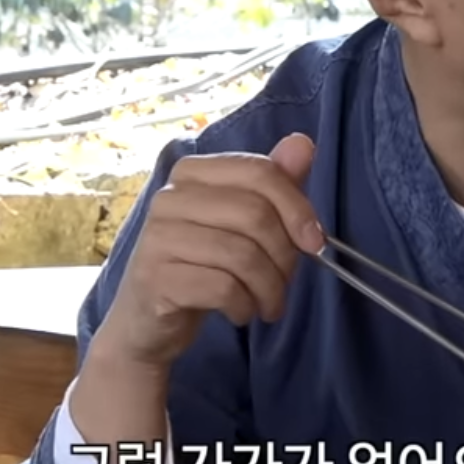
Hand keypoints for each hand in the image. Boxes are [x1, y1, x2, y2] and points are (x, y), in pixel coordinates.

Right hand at [93, 133, 326, 373]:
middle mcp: (170, 197)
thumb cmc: (201, 265)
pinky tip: (241, 312)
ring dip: (269, 289)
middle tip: (285, 283)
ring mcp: (158, 237)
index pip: (260, 173)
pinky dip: (244, 306)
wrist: (148, 320)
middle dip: (285, 257)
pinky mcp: (156, 279)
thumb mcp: (240, 223)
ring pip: (243, 255)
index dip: (298, 208)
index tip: (314, 242)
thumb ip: (272, 184)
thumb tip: (303, 144)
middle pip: (255, 215)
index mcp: (192, 173)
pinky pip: (223, 288)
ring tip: (268, 304)